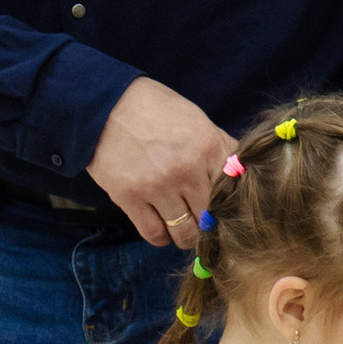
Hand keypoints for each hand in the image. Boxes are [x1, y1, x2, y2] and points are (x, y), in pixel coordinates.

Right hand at [89, 76, 234, 250]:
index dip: (230, 203)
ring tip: (182, 227)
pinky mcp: (131, 199)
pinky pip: (154, 234)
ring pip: (185, 233)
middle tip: (202, 220)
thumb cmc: (153, 109)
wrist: (104, 106)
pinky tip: (162, 228)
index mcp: (208, 147)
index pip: (233, 192)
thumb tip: (238, 173)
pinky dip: (162, 237)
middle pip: (211, 217)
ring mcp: (158, 187)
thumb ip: (219, 147)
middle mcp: (186, 170)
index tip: (224, 208)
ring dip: (186, 235)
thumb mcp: (196, 118)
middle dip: (208, 222)